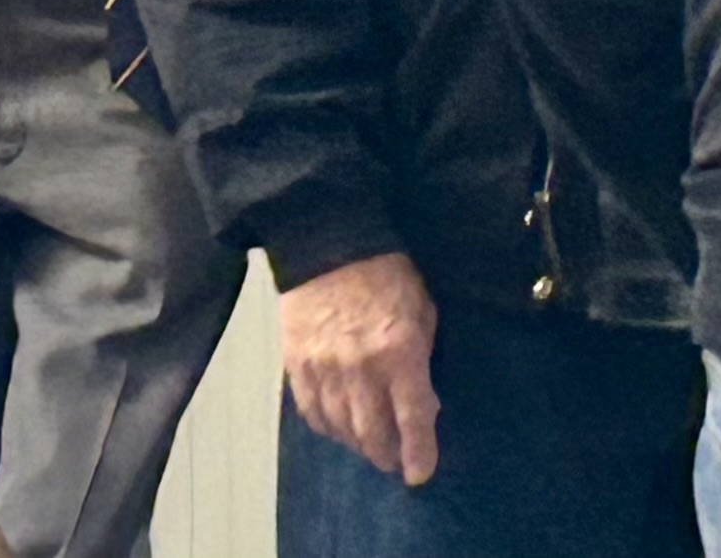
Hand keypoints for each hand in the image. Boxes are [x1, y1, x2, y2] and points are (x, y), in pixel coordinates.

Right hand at [280, 252, 440, 484]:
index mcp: (399, 350)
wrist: (329, 246)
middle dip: (387, 454)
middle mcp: (360, 368)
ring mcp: (324, 370)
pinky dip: (328, 429)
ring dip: (358, 445)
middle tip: (395, 461)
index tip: (421, 473)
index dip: (418, 450)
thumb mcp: (422, 310)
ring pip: (341, 428)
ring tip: (370, 448)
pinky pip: (312, 414)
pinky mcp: (296, 367)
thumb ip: (423, 356)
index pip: (412, 415)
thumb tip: (424, 402)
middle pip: (372, 432)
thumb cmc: (388, 274)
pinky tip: (339, 430)